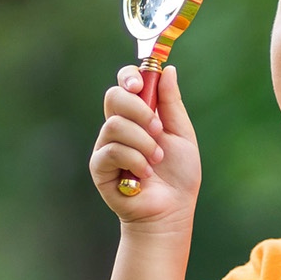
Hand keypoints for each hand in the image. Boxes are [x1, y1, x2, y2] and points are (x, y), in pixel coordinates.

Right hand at [89, 65, 200, 231]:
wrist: (171, 210)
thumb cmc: (179, 175)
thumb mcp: (181, 133)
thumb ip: (171, 103)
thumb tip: (167, 69)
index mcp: (138, 114)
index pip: (124, 84)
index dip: (129, 77)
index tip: (140, 84)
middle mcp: (118, 126)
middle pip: (113, 97)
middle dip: (138, 109)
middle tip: (158, 129)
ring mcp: (106, 146)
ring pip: (115, 125)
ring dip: (143, 142)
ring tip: (156, 159)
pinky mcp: (99, 166)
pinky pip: (112, 150)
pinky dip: (134, 160)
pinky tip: (145, 175)